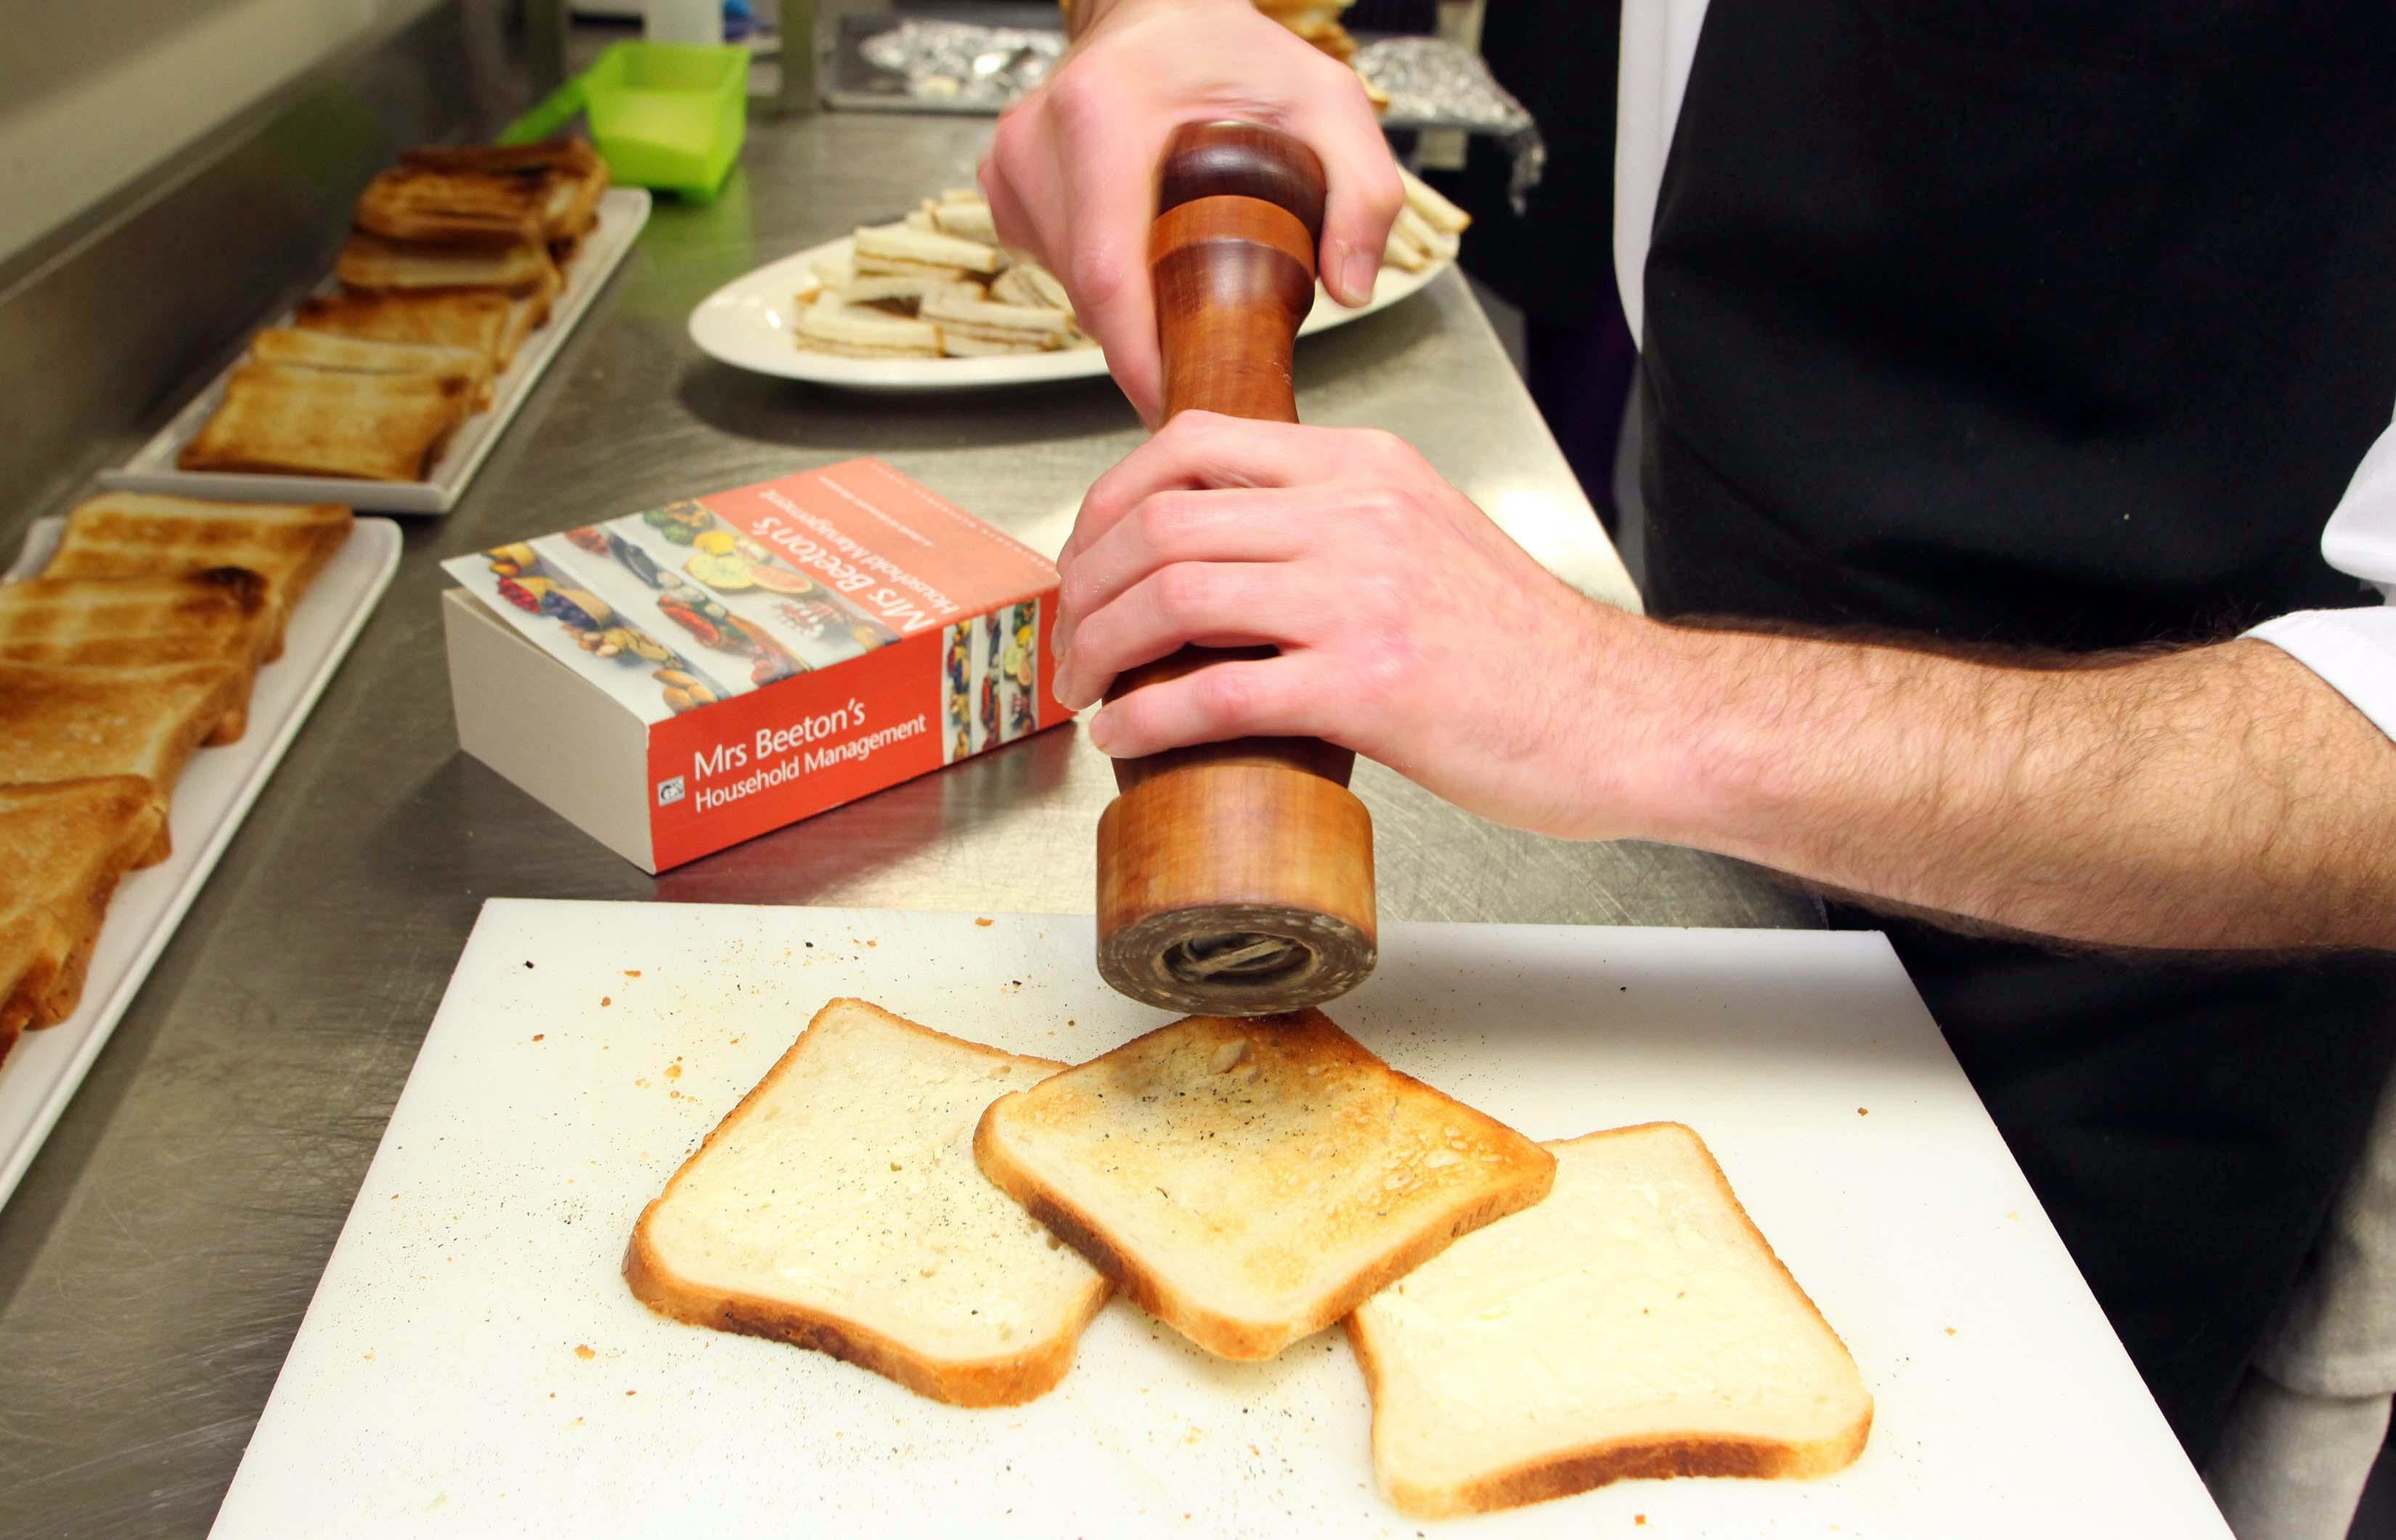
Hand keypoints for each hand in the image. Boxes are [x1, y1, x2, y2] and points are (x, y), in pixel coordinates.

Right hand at [980, 0, 1401, 424]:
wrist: (1161, 15)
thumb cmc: (1235, 56)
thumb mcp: (1328, 103)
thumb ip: (1364, 191)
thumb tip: (1350, 287)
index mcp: (1105, 112)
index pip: (1110, 276)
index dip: (1142, 360)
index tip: (1180, 407)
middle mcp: (1041, 138)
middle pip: (1092, 296)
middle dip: (1151, 341)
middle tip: (1214, 353)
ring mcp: (1015, 165)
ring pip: (1072, 290)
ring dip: (1132, 311)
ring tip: (1188, 278)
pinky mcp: (1005, 188)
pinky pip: (1057, 270)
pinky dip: (1106, 283)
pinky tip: (1146, 245)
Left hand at [1051, 413, 1653, 837]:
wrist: (1620, 718)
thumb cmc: (1525, 653)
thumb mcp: (1426, 539)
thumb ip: (1334, 528)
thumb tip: (1227, 564)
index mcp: (1367, 468)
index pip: (1194, 442)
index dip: (1110, 501)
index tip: (1086, 557)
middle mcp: (1358, 514)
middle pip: (1162, 519)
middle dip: (1087, 586)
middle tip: (1069, 640)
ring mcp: (1362, 597)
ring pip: (1173, 595)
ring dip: (1101, 649)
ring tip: (1085, 690)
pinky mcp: (1369, 686)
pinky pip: (1216, 692)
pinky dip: (1149, 718)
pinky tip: (1126, 739)